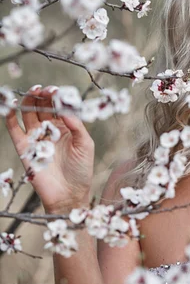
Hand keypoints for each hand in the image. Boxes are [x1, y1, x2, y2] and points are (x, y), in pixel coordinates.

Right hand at [5, 85, 94, 213]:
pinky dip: (10, 115)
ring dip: (27, 100)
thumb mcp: (85, 144)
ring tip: (32, 92)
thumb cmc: (81, 170)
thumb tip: (65, 107)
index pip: (57, 106)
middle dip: (41, 95)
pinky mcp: (24, 147)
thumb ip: (76, 125)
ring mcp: (35, 137)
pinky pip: (14, 128)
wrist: (69, 194)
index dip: (56, 96)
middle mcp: (49, 130)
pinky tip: (10, 105)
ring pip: (27, 113)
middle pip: (41, 106)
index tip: (56, 91)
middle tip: (42, 89)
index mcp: (65, 127)